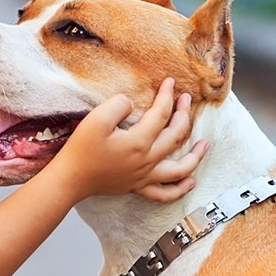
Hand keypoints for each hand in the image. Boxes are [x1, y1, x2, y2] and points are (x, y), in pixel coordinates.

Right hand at [54, 77, 208, 201]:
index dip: (167, 96)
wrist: (70, 179)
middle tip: (186, 100)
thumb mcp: (96, 119)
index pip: (161, 114)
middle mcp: (147, 160)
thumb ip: (118, 105)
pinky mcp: (137, 187)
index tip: (170, 82)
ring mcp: (144, 176)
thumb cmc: (81, 150)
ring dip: (195, 156)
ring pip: (179, 169)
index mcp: (139, 142)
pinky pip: (164, 193)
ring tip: (205, 144)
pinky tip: (190, 181)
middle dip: (183, 114)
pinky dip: (180, 189)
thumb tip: (132, 104)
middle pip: (175, 136)